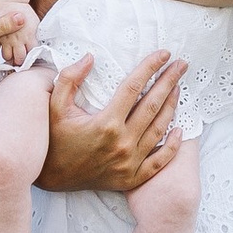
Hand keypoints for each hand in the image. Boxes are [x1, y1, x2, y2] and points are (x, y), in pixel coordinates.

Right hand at [38, 49, 185, 195]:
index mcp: (105, 123)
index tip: (163, 53)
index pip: (133, 87)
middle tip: (181, 65)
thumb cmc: (53, 139)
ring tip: (178, 88)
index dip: (150, 67)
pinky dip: (172, 146)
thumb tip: (90, 57)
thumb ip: (69, 78)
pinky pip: (159, 162)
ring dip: (172, 106)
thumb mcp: (54, 106)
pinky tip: (179, 130)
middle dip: (169, 81)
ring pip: (158, 130)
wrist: (50, 177)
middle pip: (152, 106)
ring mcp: (129, 163)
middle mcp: (122, 143)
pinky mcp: (131, 179)